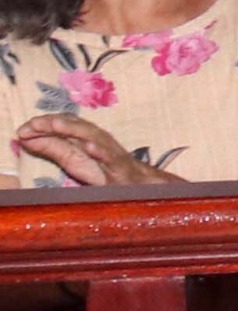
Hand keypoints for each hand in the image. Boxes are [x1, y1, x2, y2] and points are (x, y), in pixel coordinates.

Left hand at [11, 117, 161, 186]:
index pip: (64, 124)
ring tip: (57, 125)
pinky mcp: (122, 168)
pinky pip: (112, 158)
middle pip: (76, 126)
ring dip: (75, 129)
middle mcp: (98, 140)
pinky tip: (90, 147)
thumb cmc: (105, 172)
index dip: (44, 124)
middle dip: (55, 123)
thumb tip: (23, 137)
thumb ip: (51, 147)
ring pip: (93, 136)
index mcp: (85, 138)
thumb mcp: (73, 159)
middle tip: (34, 124)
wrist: (141, 187)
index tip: (23, 130)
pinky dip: (101, 151)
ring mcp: (111, 153)